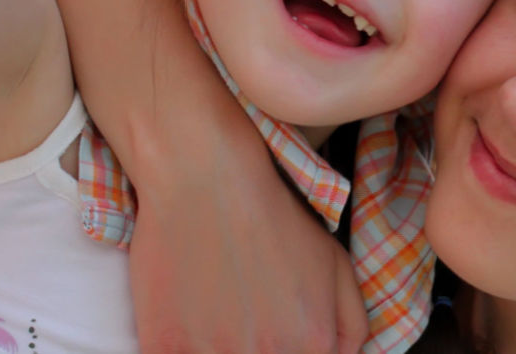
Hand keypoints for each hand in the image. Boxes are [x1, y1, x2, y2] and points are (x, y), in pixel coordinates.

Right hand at [129, 162, 366, 353]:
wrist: (205, 178)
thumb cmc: (273, 217)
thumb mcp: (336, 265)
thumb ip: (351, 327)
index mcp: (314, 344)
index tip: (280, 343)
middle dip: (259, 352)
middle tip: (246, 329)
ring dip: (221, 352)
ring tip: (219, 321)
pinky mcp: (164, 346)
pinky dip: (185, 349)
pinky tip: (188, 326)